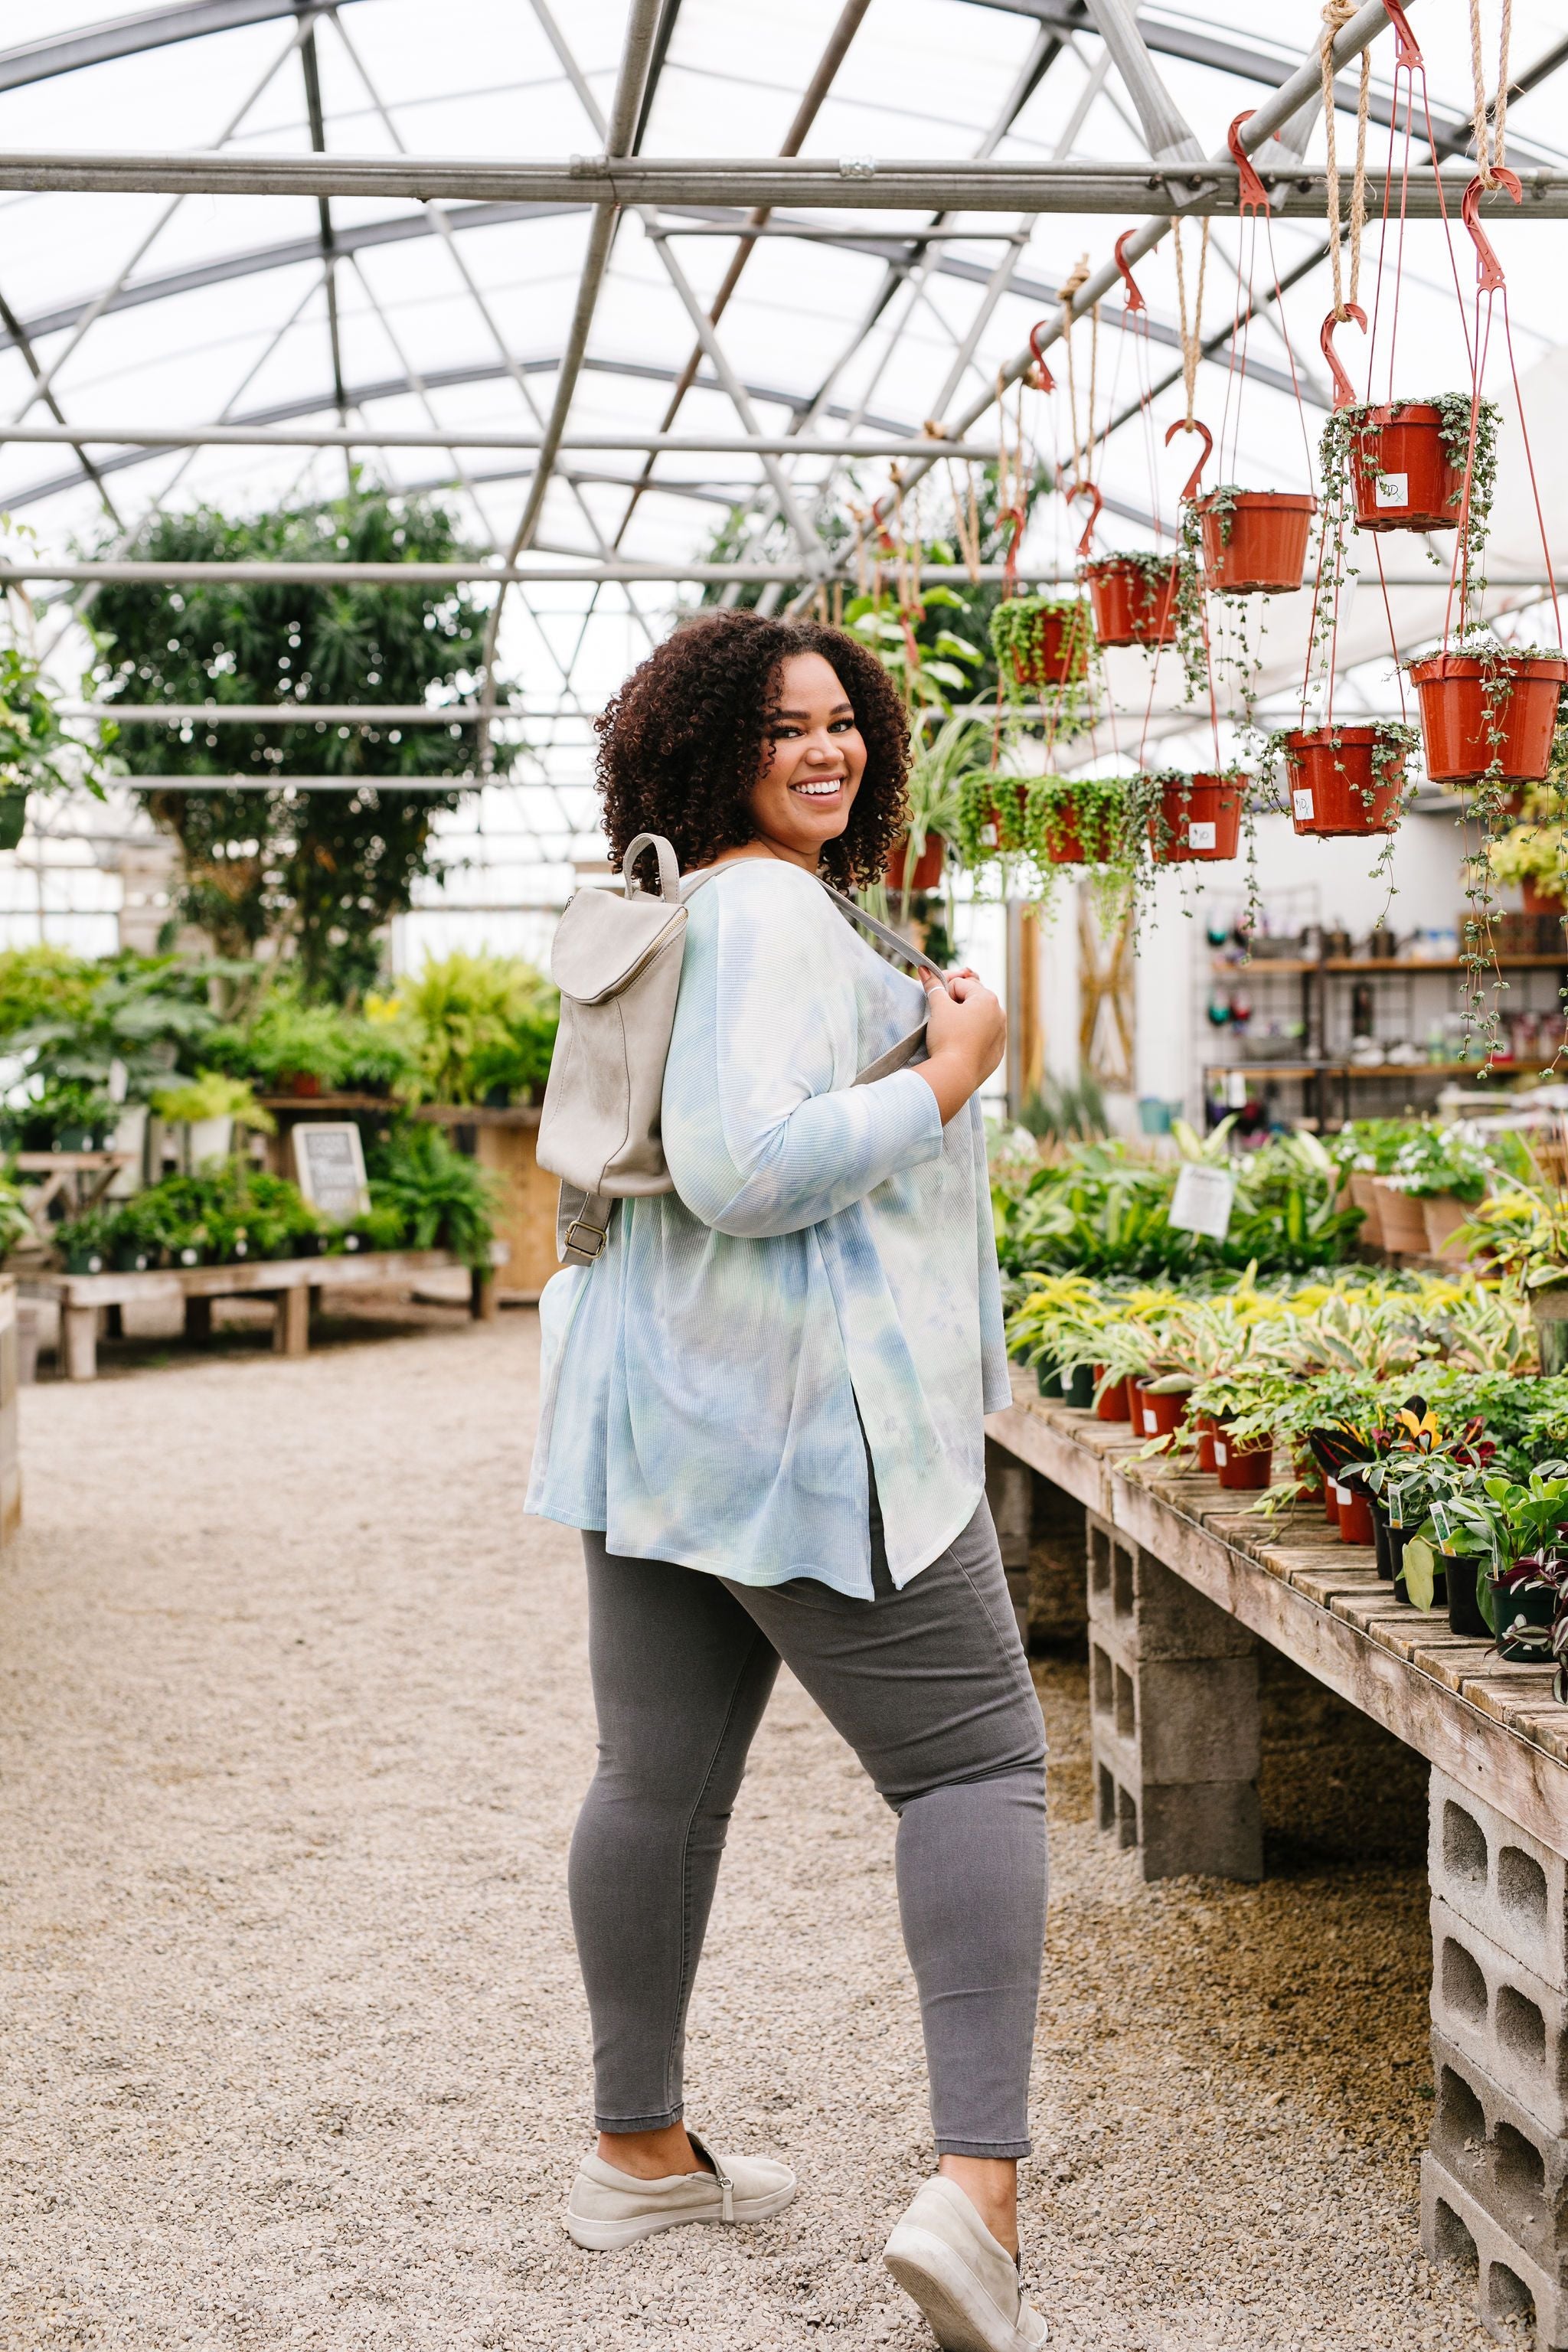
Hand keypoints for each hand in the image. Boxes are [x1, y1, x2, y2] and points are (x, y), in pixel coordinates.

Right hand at [915, 969, 1005, 1124]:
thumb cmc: (948, 1037)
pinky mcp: (997, 1053)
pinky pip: (983, 1038)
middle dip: (955, 1004)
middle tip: (939, 1016)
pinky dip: (972, 1037)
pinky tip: (959, 1044)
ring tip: (948, 1032)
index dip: (943, 991)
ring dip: (964, 1020)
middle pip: (972, 1000)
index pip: (960, 985)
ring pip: (979, 1019)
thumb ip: (933, 986)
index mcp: (988, 999)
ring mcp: (1001, 1035)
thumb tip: (925, 969)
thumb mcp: (938, 1008)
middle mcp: (999, 1014)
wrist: (955, 1075)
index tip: (933, 1002)